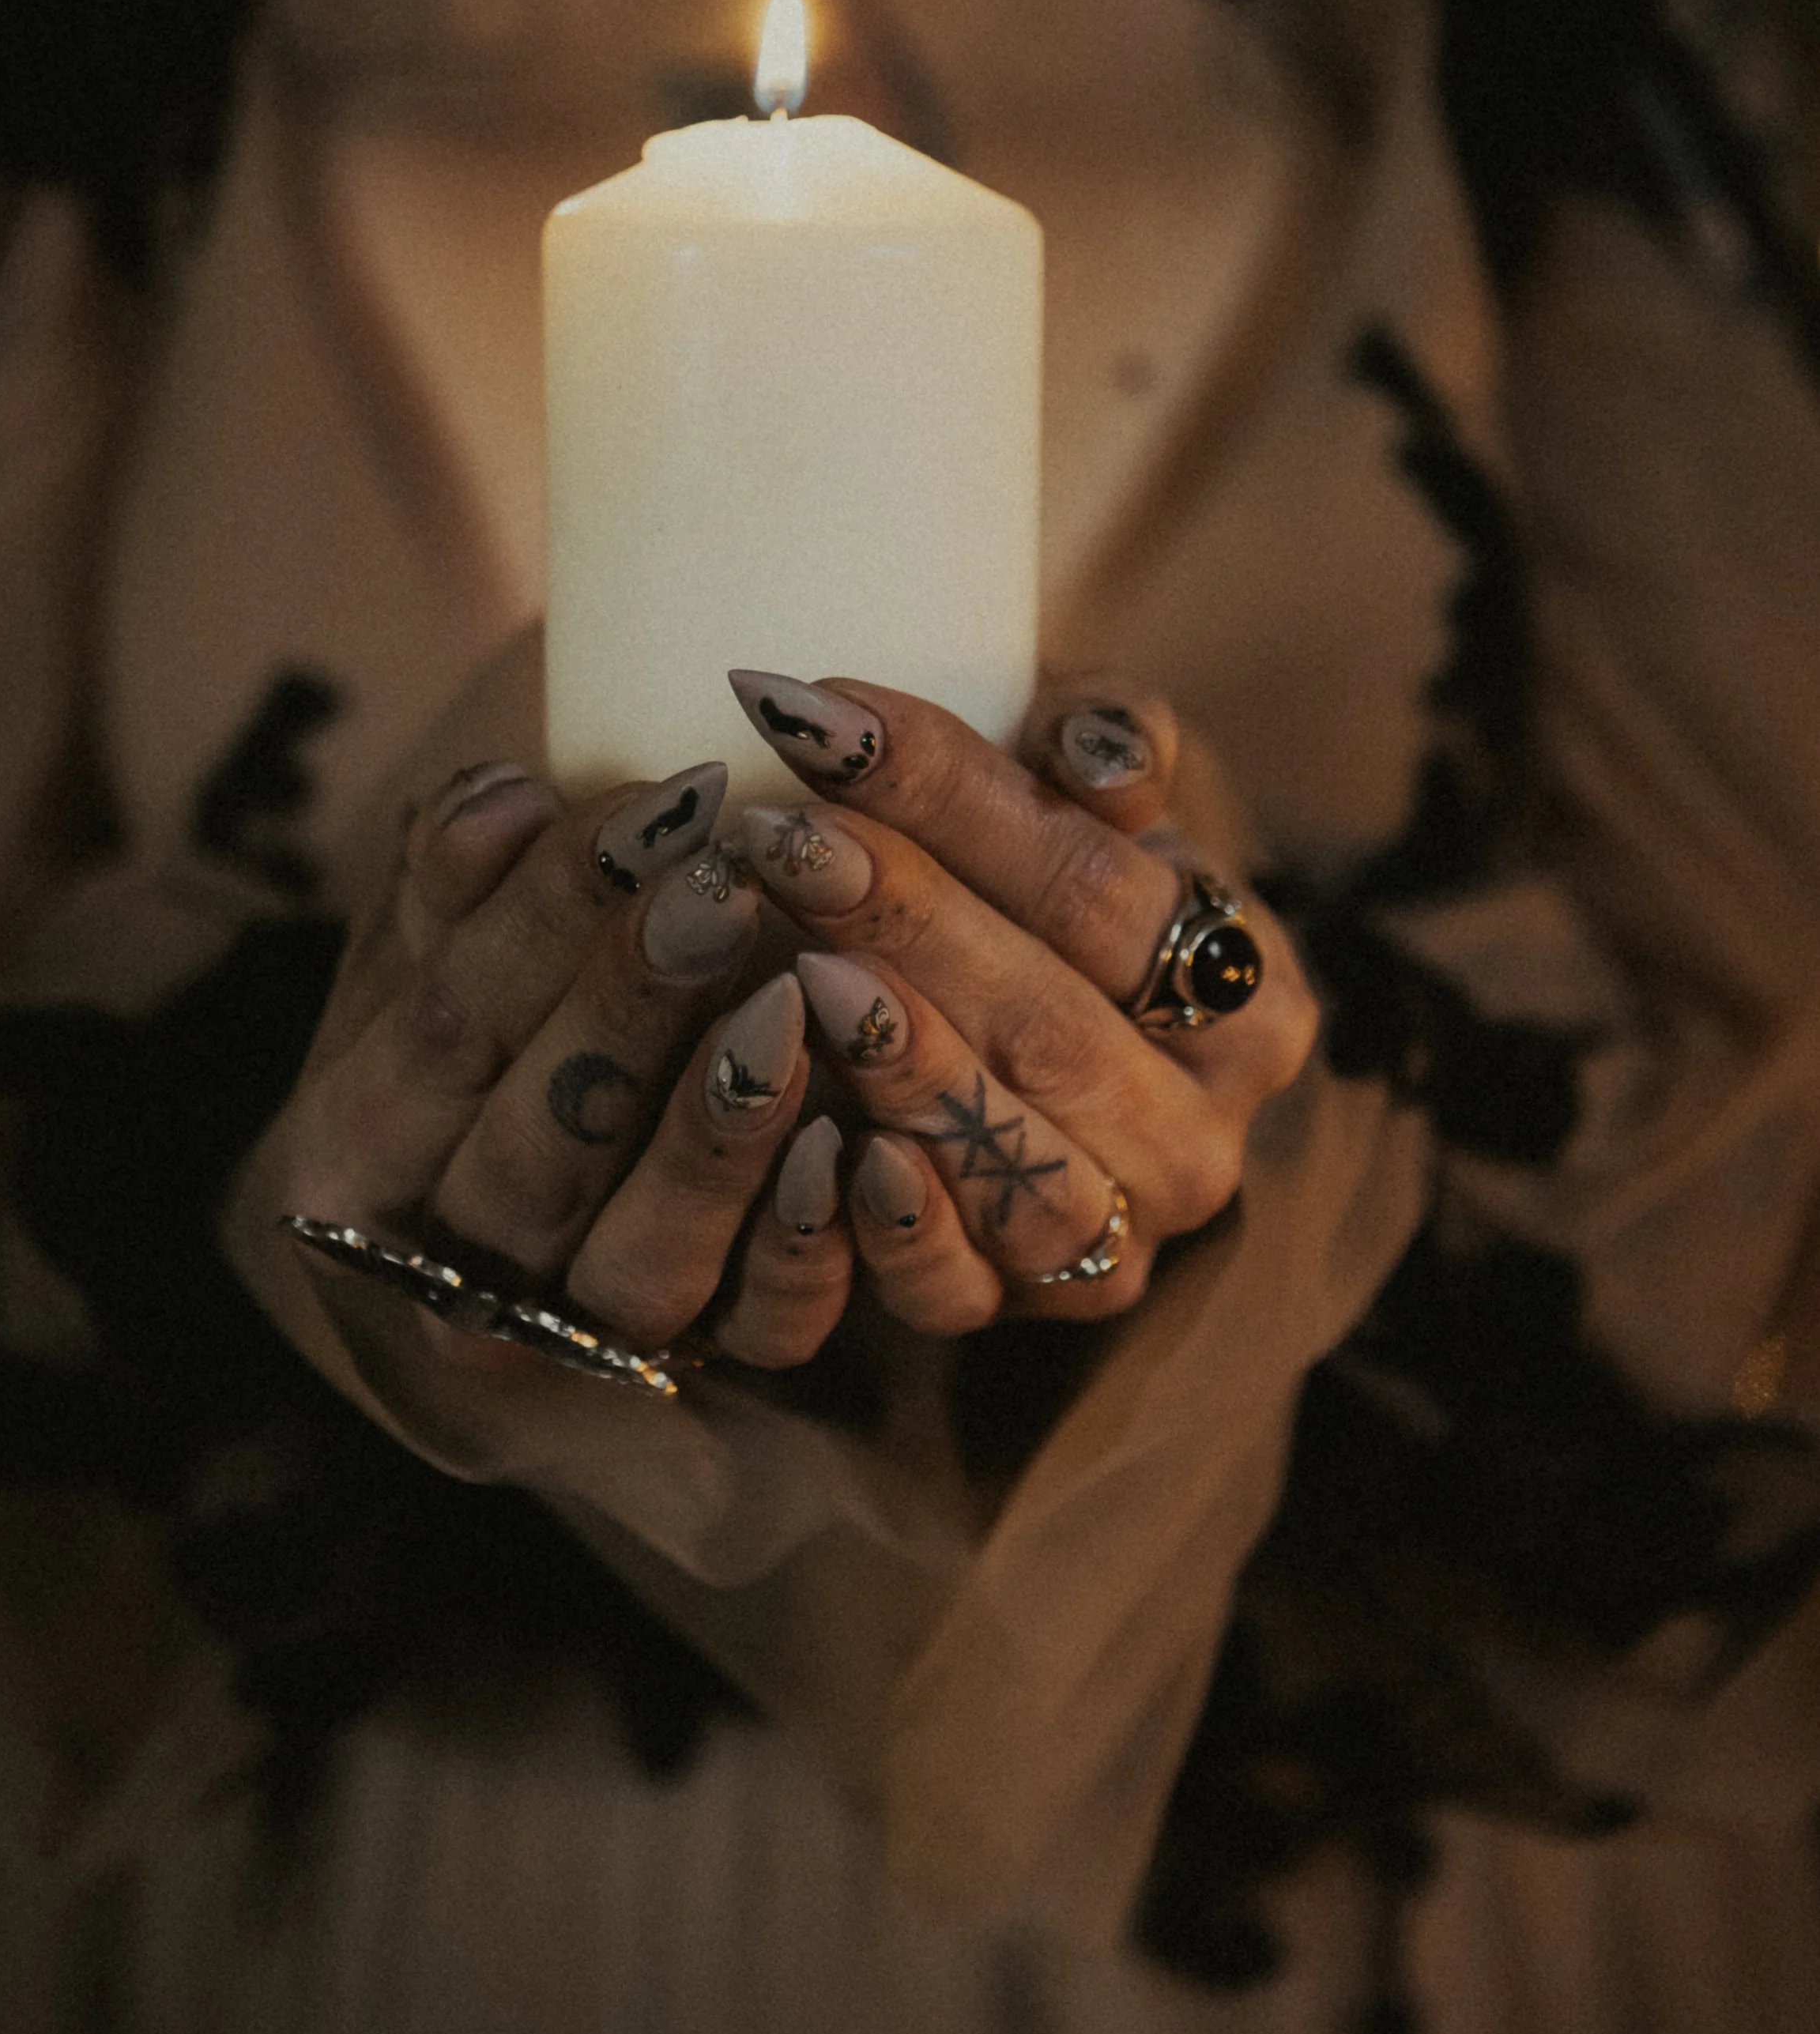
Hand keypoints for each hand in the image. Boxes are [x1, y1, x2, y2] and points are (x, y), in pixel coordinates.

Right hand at [224, 754, 824, 1473]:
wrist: (567, 1129)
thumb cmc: (501, 1006)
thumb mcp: (451, 933)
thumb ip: (461, 874)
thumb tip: (502, 799)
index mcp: (360, 1152)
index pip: (445, 1032)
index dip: (537, 919)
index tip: (644, 808)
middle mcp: (460, 1269)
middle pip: (533, 1158)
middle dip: (629, 1017)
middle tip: (720, 891)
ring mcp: (590, 1330)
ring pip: (642, 1265)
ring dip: (714, 1140)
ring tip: (787, 1009)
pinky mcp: (717, 1359)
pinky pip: (766, 1331)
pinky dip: (807, 1247)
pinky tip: (855, 1147)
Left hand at [710, 667, 1317, 1361]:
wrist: (1057, 1040)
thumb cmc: (1065, 889)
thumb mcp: (1099, 790)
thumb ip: (1106, 739)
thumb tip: (1096, 754)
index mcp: (1251, 996)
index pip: (1099, 887)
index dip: (959, 797)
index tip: (826, 719)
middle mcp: (1203, 1137)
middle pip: (1048, 1022)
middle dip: (906, 919)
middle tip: (782, 835)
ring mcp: (1119, 1238)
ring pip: (1013, 1163)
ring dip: (901, 1067)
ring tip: (798, 969)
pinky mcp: (1020, 1314)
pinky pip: (955, 1286)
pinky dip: (890, 1223)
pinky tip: (820, 1142)